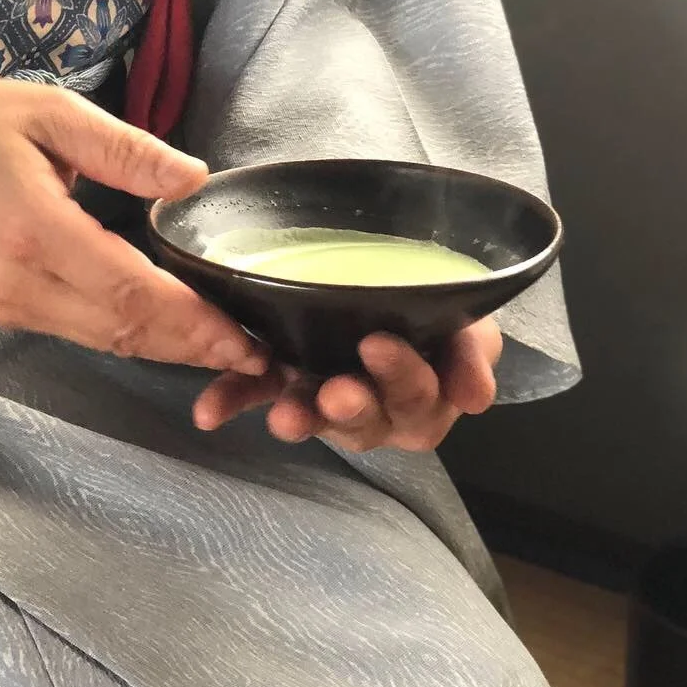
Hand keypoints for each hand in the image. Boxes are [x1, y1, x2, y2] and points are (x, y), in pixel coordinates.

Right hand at [0, 77, 267, 375]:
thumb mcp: (50, 113)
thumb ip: (126, 149)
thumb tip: (195, 180)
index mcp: (33, 229)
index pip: (128, 290)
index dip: (190, 319)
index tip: (242, 334)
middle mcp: (20, 281)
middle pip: (123, 331)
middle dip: (193, 347)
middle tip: (255, 353)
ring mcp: (9, 303)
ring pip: (105, 341)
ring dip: (167, 349)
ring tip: (225, 349)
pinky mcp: (5, 309)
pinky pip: (82, 332)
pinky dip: (132, 337)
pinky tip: (170, 332)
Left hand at [192, 318, 503, 452]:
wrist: (382, 269)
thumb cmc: (429, 303)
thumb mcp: (464, 319)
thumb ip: (472, 352)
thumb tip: (476, 399)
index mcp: (422, 391)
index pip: (421, 399)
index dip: (403, 379)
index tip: (378, 346)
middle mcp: (373, 403)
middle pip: (368, 417)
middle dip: (353, 405)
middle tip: (337, 391)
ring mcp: (323, 394)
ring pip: (314, 415)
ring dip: (301, 417)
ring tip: (286, 417)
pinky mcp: (278, 382)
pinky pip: (254, 395)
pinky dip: (231, 401)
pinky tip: (209, 413)